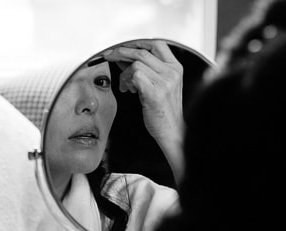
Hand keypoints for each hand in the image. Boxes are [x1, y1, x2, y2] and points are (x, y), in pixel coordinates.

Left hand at [103, 40, 184, 181]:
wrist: (172, 132)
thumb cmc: (164, 112)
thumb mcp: (158, 86)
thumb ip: (144, 70)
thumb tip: (124, 58)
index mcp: (176, 68)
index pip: (157, 44)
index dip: (138, 43)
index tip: (124, 47)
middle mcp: (172, 72)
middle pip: (143, 51)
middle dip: (122, 52)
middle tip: (109, 56)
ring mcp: (165, 81)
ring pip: (136, 63)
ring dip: (124, 73)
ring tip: (125, 85)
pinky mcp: (155, 92)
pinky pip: (135, 75)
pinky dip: (126, 80)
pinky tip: (128, 90)